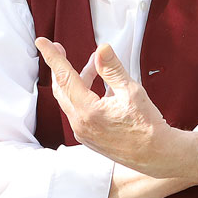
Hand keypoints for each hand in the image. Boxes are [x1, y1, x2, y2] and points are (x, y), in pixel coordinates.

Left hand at [37, 39, 197, 177]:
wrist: (156, 155)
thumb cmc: (147, 125)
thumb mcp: (131, 91)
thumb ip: (113, 69)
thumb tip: (101, 49)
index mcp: (88, 111)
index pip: (64, 76)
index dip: (52, 57)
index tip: (42, 42)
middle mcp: (80, 123)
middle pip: (62, 88)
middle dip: (60, 67)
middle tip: (61, 49)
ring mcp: (82, 133)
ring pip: (70, 100)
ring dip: (77, 81)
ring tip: (94, 66)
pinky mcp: (88, 138)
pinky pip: (77, 112)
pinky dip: (83, 96)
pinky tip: (99, 88)